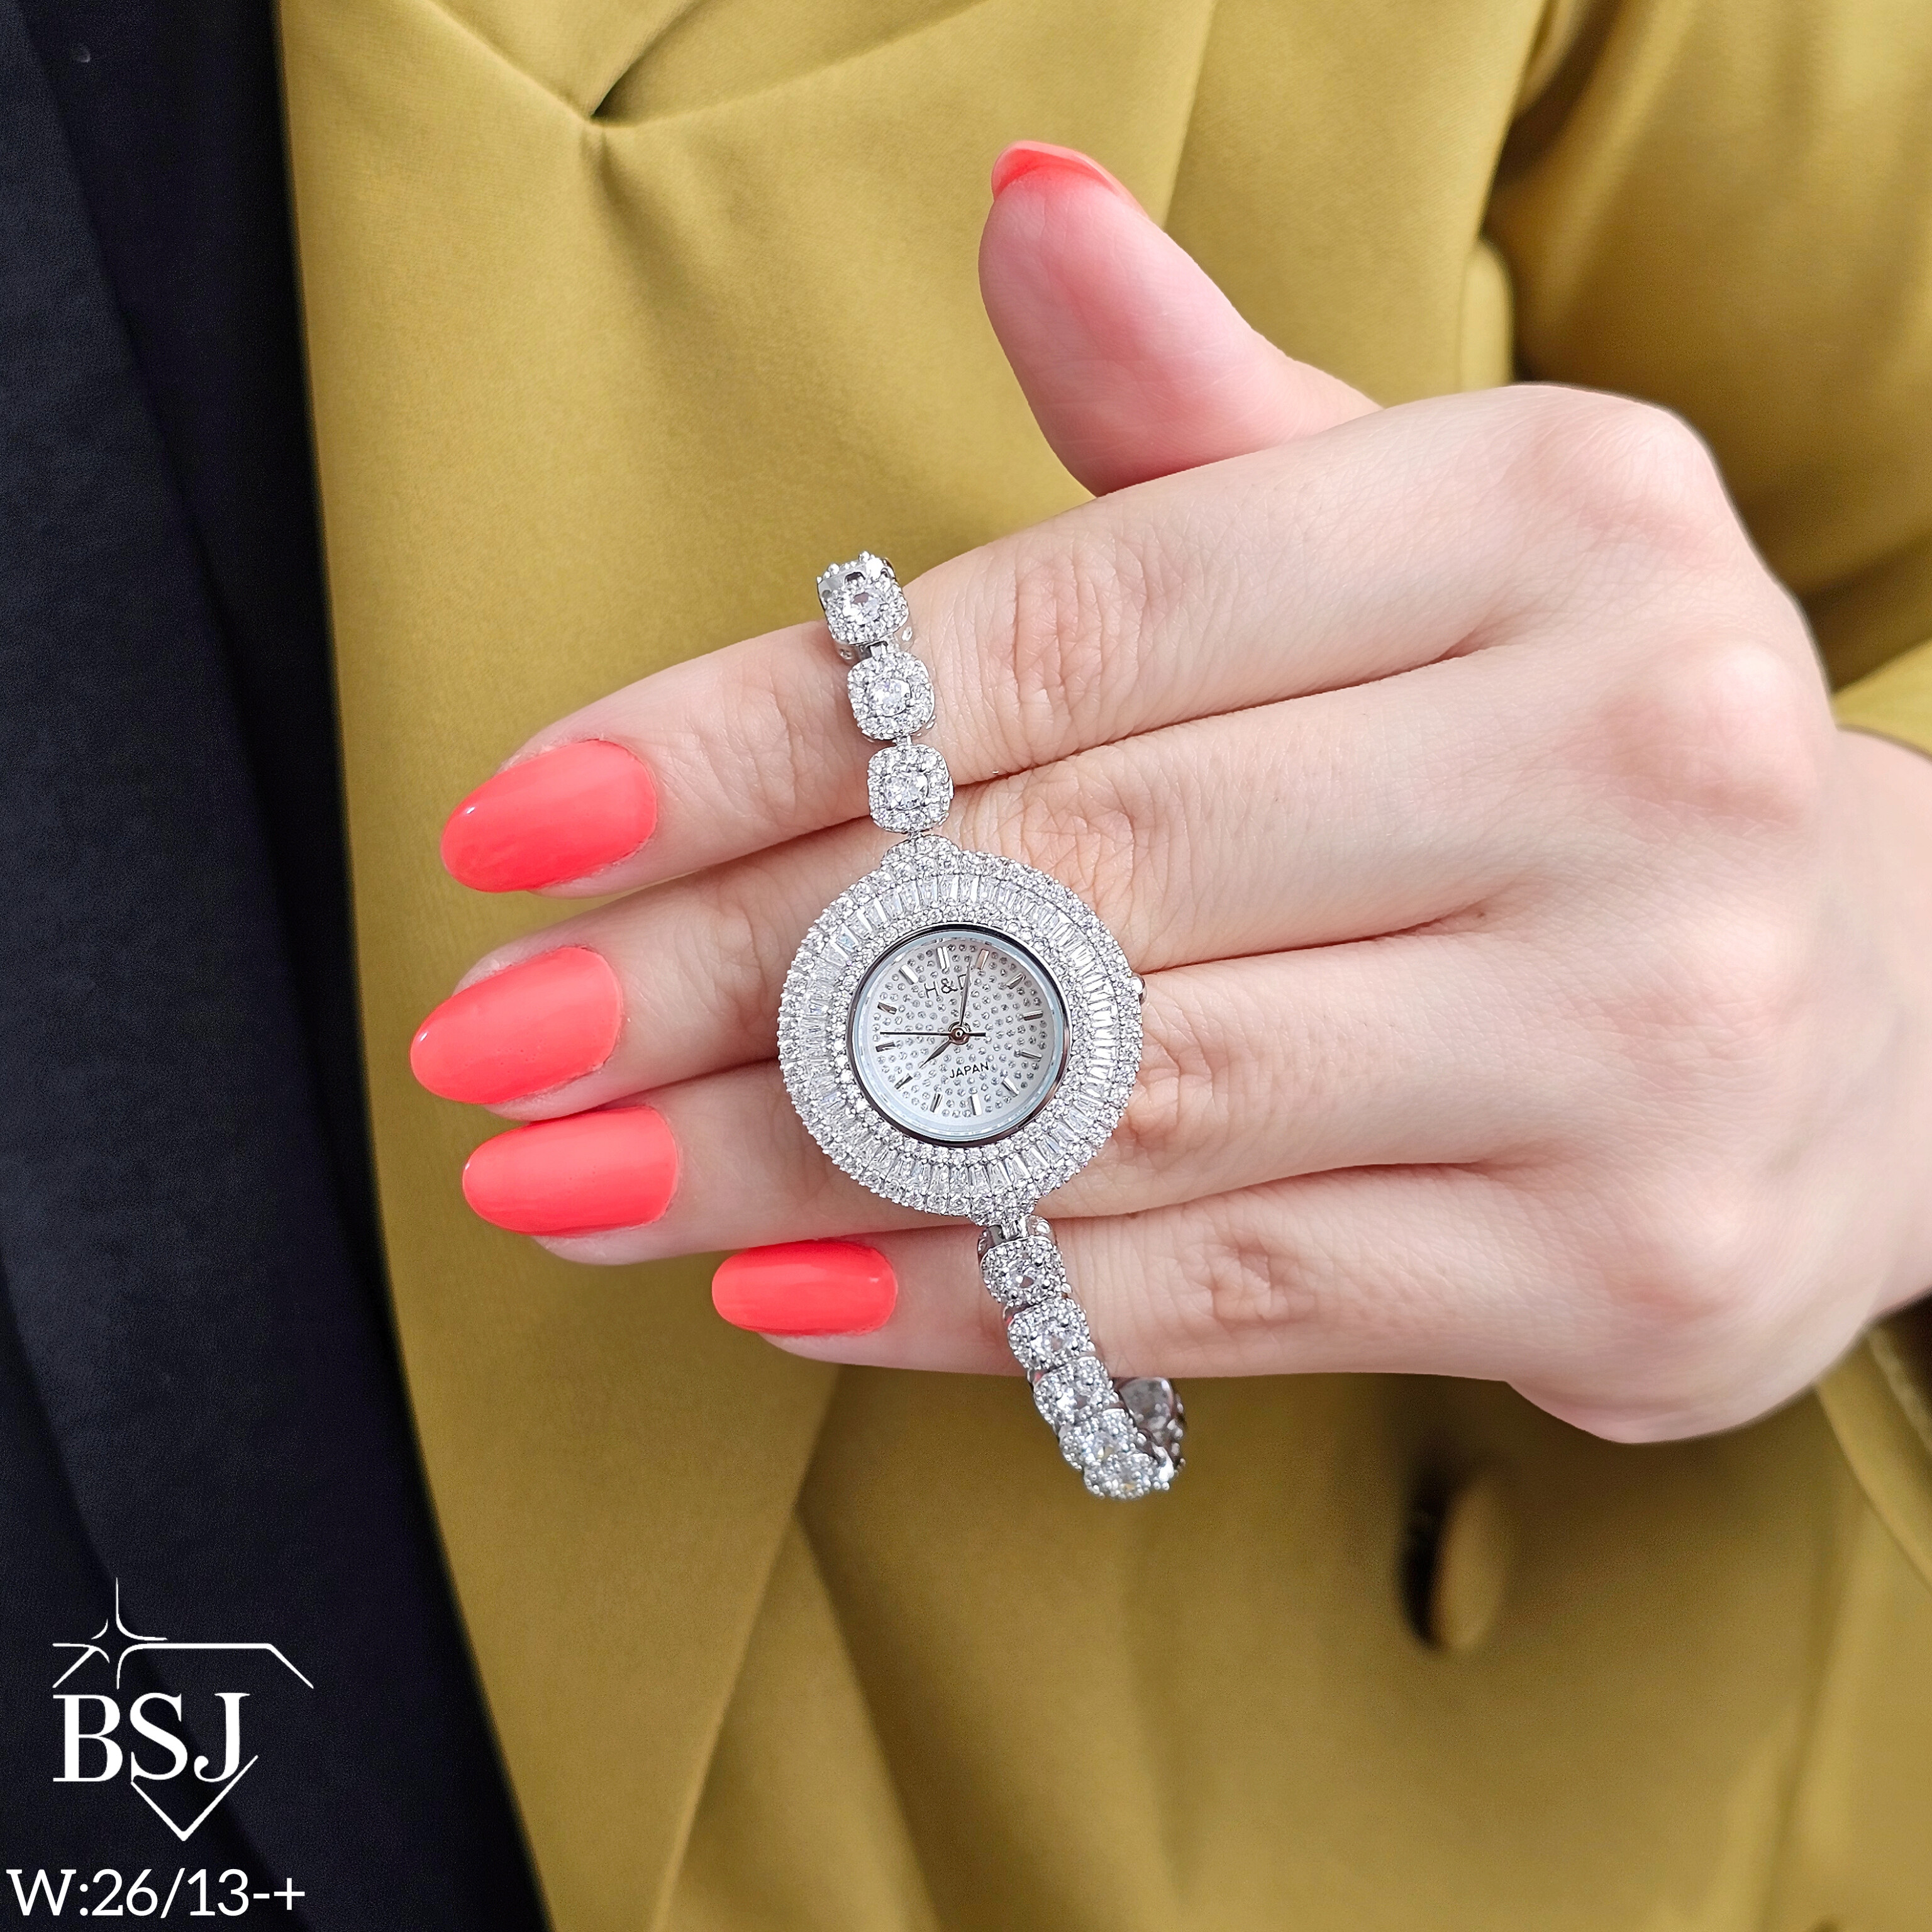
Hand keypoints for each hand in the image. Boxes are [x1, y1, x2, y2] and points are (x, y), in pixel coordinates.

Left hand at [412, 145, 1931, 1442]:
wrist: (1887, 1009)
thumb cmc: (1578, 756)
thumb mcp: (1437, 545)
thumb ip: (1211, 423)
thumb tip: (1021, 213)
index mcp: (1552, 521)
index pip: (1067, 628)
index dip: (757, 732)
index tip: (522, 828)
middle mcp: (1632, 759)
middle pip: (1067, 877)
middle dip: (726, 973)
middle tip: (495, 1039)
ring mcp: (1652, 1032)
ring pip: (1125, 1105)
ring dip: (798, 1160)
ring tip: (576, 1178)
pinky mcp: (1630, 1260)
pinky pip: (1227, 1283)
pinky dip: (984, 1294)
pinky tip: (787, 1287)